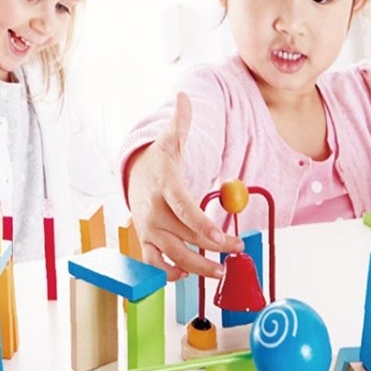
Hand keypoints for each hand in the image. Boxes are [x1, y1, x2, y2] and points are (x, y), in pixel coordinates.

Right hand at [125, 93, 244, 280]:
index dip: (202, 225)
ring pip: (171, 257)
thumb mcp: (169, 139)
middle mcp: (153, 213)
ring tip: (220, 270)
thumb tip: (184, 96)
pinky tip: (190, 273)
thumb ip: (181, 122)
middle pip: (183, 236)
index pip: (183, 209)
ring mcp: (148, 231)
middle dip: (211, 248)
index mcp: (164, 187)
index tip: (222, 237)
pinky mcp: (146, 243)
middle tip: (235, 250)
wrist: (134, 176)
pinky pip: (156, 265)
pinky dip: (172, 273)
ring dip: (196, 267)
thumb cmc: (160, 161)